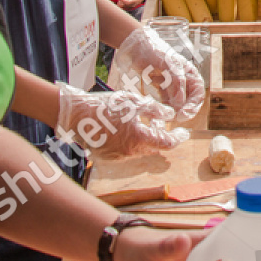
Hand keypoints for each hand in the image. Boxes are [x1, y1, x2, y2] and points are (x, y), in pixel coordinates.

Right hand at [55, 82, 180, 157]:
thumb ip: (155, 110)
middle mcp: (130, 152)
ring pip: (139, 149)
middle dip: (159, 136)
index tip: (183, 133)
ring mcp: (117, 157)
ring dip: (144, 138)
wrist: (76, 116)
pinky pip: (125, 151)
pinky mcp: (107, 157)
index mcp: (139, 138)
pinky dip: (130, 142)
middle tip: (158, 121)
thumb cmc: (105, 106)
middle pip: (153, 147)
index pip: (166, 143)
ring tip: (140, 121)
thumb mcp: (134, 102)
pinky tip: (125, 129)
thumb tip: (169, 115)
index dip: (177, 138)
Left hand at [109, 24, 206, 120]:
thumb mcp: (167, 64)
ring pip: (176, 104)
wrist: (135, 44)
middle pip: (189, 101)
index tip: (183, 115)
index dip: (193, 106)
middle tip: (174, 120)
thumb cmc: (154, 50)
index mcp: (189, 73)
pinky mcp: (160, 89)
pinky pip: (164, 102)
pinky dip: (162, 109)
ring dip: (172, 112)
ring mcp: (171, 85)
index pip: (197, 93)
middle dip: (183, 112)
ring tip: (163, 118)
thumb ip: (176, 83)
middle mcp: (183, 80)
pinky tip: (156, 114)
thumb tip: (182, 104)